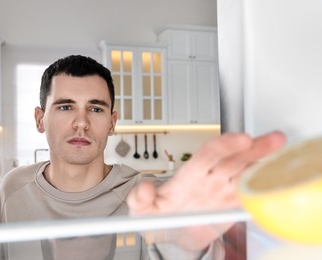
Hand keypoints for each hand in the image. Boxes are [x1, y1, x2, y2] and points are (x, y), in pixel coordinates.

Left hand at [127, 131, 285, 250]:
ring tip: (280, 150)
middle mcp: (209, 179)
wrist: (173, 233)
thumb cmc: (159, 217)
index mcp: (189, 177)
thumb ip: (141, 199)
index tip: (240, 139)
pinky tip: (276, 177)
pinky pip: (250, 193)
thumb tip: (144, 187)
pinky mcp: (232, 204)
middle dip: (253, 148)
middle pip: (233, 158)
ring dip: (263, 161)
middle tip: (272, 139)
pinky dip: (264, 186)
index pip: (207, 156)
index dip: (223, 146)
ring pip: (245, 171)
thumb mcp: (142, 210)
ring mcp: (222, 190)